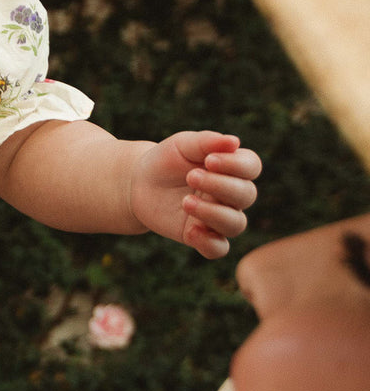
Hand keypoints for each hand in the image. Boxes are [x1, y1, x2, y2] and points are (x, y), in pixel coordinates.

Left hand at [129, 131, 260, 257]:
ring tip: (186, 201)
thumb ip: (207, 142)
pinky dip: (209, 243)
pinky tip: (191, 230)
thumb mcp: (183, 145)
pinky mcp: (200, 236)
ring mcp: (217, 217)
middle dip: (220, 186)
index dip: (236, 165)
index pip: (251, 167)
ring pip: (236, 224)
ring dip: (214, 213)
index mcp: (232, 168)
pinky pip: (218, 249)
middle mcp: (231, 195)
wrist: (139, 182)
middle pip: (246, 195)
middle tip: (191, 176)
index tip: (209, 160)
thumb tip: (234, 142)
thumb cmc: (167, 160)